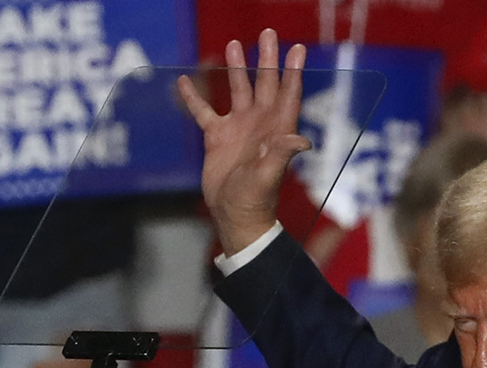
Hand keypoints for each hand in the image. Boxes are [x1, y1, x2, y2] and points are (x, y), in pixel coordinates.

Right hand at [177, 31, 310, 255]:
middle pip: (265, 83)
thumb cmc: (256, 199)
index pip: (288, 93)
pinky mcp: (216, 137)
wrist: (234, 215)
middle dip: (266, 58)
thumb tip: (302, 140)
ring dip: (236, 67)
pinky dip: (194, 97)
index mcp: (277, 128)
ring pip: (238, 90)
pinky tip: (184, 80)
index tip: (298, 48)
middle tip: (267, 33)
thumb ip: (282, 155)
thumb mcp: (269, 176)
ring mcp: (238, 128)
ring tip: (234, 44)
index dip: (293, 71)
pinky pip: (203, 111)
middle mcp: (260, 123)